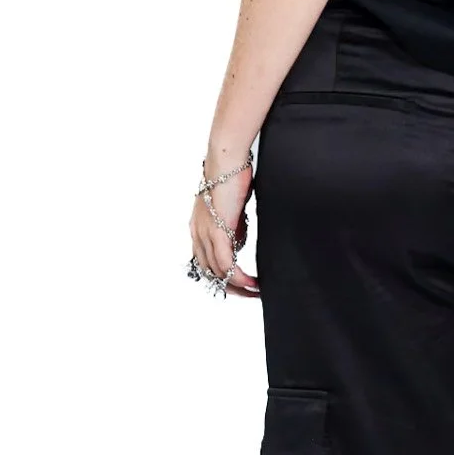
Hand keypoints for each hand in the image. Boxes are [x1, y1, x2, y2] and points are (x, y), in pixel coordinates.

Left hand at [189, 162, 258, 297]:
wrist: (227, 159)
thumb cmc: (232, 177)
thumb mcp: (233, 210)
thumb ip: (234, 229)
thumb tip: (239, 246)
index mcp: (199, 229)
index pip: (206, 262)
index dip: (223, 278)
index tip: (241, 285)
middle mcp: (197, 234)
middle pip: (210, 273)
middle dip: (231, 288)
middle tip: (251, 295)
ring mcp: (205, 232)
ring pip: (218, 272)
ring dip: (238, 286)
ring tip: (256, 291)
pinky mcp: (217, 230)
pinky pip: (226, 262)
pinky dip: (239, 276)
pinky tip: (252, 283)